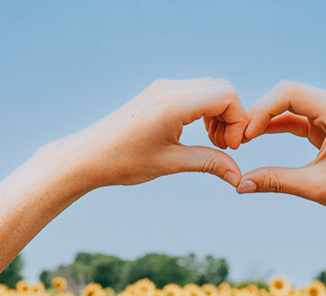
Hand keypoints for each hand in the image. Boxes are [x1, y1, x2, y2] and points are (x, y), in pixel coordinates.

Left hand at [65, 78, 247, 189]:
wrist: (87, 156)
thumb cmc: (123, 161)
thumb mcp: (170, 163)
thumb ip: (208, 162)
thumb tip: (238, 176)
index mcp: (174, 103)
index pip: (226, 97)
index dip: (238, 122)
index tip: (230, 148)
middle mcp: (169, 88)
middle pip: (222, 89)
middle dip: (231, 117)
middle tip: (223, 146)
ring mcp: (162, 88)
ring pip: (209, 89)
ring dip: (219, 114)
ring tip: (212, 143)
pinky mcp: (157, 93)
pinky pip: (194, 92)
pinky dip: (205, 110)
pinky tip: (198, 134)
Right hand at [233, 80, 325, 241]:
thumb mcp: (315, 187)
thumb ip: (276, 181)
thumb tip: (240, 185)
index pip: (288, 93)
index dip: (260, 110)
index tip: (243, 135)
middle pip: (288, 93)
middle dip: (260, 112)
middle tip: (238, 137)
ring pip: (292, 104)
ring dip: (268, 119)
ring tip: (243, 139)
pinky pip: (300, 118)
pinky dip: (280, 126)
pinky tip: (258, 137)